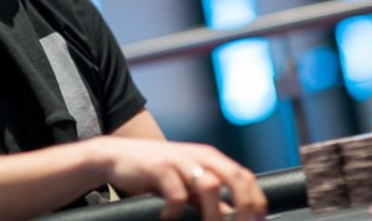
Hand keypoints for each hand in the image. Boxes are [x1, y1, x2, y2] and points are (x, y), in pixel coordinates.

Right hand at [88, 136, 266, 220]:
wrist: (116, 156)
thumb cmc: (155, 173)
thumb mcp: (187, 184)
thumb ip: (210, 199)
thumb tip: (236, 216)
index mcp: (210, 158)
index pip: (244, 176)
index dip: (255, 200)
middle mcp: (199, 156)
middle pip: (235, 177)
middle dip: (243, 206)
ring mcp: (180, 160)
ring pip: (210, 186)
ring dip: (213, 214)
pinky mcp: (159, 167)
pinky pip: (176, 193)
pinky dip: (175, 210)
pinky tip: (167, 215)